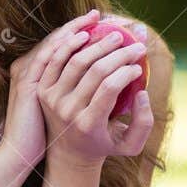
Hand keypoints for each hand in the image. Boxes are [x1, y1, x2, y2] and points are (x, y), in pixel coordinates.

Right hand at [0, 12, 103, 179]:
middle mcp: (30, 68)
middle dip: (89, 26)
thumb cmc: (48, 132)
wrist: (26, 155)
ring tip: (113, 30)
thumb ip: (68, 83)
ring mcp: (27, 74)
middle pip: (62, 38)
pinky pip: (49, 58)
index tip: (104, 19)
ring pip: (60, 45)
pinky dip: (66, 44)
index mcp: (36, 71)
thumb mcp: (57, 103)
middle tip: (116, 21)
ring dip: (87, 34)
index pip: (61, 41)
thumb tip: (91, 65)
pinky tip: (85, 38)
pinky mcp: (28, 85)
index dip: (81, 27)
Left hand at [37, 11, 155, 169]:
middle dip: (119, 53)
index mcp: (89, 124)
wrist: (69, 152)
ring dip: (97, 44)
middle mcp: (67, 111)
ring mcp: (52, 99)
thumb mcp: (131, 145)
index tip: (140, 67)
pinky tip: (85, 33)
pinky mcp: (42, 89)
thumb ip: (144, 122)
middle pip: (95, 71)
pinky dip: (70, 43)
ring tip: (115, 35)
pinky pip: (55, 59)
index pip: (109, 88)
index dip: (127, 72)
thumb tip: (142, 92)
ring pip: (75, 61)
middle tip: (135, 45)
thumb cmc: (105, 144)